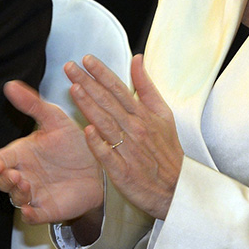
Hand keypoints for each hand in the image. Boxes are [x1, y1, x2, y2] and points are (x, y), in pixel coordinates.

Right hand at [0, 79, 103, 225]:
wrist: (101, 165)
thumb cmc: (74, 141)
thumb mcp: (54, 119)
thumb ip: (32, 104)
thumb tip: (10, 85)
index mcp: (22, 153)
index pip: (0, 159)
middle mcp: (24, 173)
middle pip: (2, 181)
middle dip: (4, 179)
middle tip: (14, 174)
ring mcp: (34, 193)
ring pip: (14, 198)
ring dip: (16, 194)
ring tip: (26, 185)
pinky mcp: (47, 209)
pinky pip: (31, 216)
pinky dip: (28, 215)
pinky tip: (30, 209)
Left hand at [67, 54, 182, 220]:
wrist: (178, 189)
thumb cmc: (167, 151)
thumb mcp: (163, 114)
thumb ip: (147, 87)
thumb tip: (137, 59)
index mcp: (143, 115)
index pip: (119, 89)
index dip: (102, 73)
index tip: (86, 59)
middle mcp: (135, 129)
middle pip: (108, 102)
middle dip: (88, 83)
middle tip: (70, 67)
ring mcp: (129, 150)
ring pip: (106, 124)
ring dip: (90, 106)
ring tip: (74, 89)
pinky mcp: (123, 172)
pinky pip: (109, 156)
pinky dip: (100, 144)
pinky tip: (88, 131)